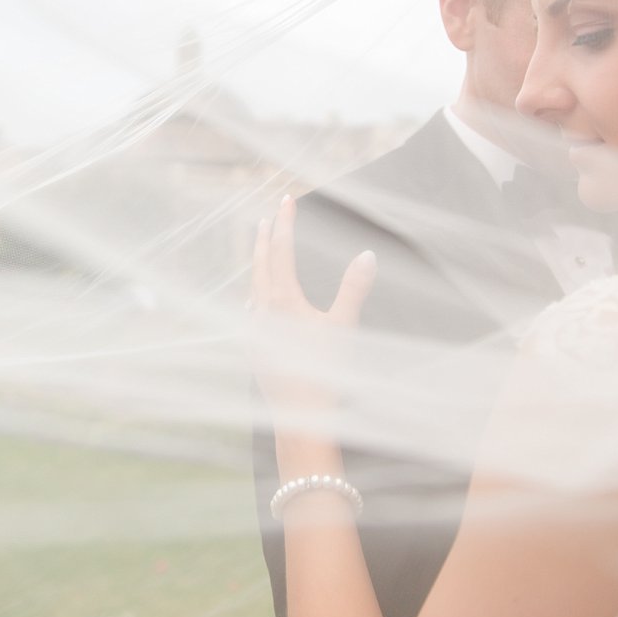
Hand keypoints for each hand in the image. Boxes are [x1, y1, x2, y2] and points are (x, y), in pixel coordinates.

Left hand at [250, 194, 377, 415]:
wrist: (301, 417)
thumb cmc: (326, 372)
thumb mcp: (344, 326)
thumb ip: (354, 288)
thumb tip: (367, 254)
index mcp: (283, 300)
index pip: (282, 250)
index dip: (285, 223)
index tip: (286, 200)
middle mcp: (262, 311)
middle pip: (260, 264)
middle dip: (263, 238)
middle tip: (265, 217)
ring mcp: (254, 331)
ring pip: (252, 287)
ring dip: (257, 265)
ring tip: (259, 250)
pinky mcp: (253, 349)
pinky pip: (250, 312)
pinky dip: (255, 295)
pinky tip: (255, 301)